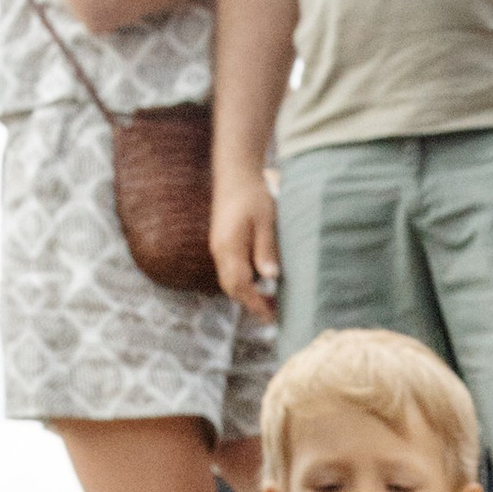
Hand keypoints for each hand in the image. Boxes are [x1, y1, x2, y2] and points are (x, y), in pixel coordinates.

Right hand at [213, 164, 280, 320]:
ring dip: (247, 295)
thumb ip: (266, 249)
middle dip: (251, 304)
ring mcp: (219, 248)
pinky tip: (260, 283)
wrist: (235, 175)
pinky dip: (244, 282)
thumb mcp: (266, 221)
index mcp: (229, 247)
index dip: (255, 303)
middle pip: (232, 288)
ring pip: (230, 281)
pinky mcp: (222, 244)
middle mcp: (219, 251)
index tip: (271, 317)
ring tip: (269, 302)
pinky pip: (230, 271)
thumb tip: (271, 277)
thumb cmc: (253, 195)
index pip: (240, 285)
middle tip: (274, 315)